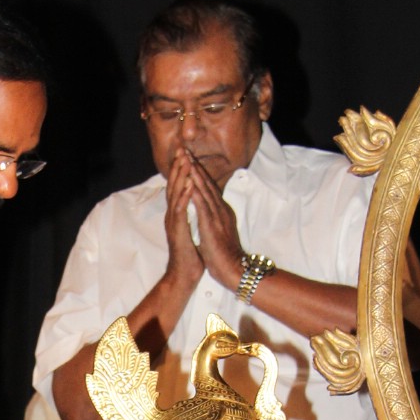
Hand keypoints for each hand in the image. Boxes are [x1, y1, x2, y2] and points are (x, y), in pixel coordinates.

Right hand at [163, 148, 203, 292]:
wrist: (184, 274)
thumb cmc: (190, 254)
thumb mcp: (192, 229)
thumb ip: (191, 215)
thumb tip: (195, 204)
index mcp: (177, 214)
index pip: (178, 187)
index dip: (181, 170)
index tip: (185, 153)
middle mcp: (173, 215)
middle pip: (174, 186)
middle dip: (178, 167)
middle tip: (181, 149)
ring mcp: (174, 222)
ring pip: (176, 194)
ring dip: (181, 177)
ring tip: (185, 160)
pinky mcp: (178, 231)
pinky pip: (181, 210)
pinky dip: (185, 196)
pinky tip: (190, 184)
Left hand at [185, 153, 244, 290]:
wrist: (233, 269)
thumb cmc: (224, 255)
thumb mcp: (219, 232)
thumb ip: (215, 220)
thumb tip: (210, 213)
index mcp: (220, 211)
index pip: (208, 188)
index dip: (198, 173)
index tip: (189, 159)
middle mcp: (220, 209)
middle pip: (207, 183)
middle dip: (195, 166)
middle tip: (186, 150)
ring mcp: (217, 216)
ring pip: (205, 190)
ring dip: (195, 174)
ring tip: (186, 159)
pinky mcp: (212, 224)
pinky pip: (203, 205)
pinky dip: (196, 191)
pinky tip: (190, 181)